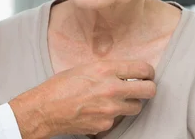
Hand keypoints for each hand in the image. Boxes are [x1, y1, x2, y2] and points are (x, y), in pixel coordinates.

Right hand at [8, 60, 155, 138]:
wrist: (45, 109)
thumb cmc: (60, 86)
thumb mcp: (83, 68)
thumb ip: (106, 70)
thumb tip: (124, 73)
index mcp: (105, 70)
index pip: (142, 69)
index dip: (147, 72)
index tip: (146, 74)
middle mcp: (111, 89)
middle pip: (149, 90)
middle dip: (148, 88)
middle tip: (142, 87)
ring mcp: (110, 109)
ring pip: (137, 107)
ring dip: (130, 103)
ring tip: (116, 100)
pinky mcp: (106, 125)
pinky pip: (118, 119)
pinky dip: (112, 115)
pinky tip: (98, 110)